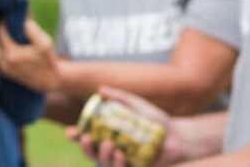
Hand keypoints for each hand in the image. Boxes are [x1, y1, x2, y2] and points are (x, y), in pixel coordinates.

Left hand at [0, 18, 60, 91]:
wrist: (50, 80)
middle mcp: (3, 60)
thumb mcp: (44, 42)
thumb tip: (20, 17)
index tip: (6, 14)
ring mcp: (1, 66)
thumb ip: (31, 28)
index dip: (1, 20)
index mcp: (12, 53)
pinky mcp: (2, 70)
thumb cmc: (48, 60)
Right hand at [66, 86, 187, 166]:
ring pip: (105, 164)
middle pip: (92, 154)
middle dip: (86, 148)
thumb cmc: (157, 121)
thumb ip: (120, 97)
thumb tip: (100, 89)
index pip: (89, 138)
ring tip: (111, 144)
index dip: (77, 137)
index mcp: (111, 135)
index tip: (70, 132)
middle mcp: (115, 150)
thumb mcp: (137, 106)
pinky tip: (121, 155)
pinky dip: (118, 164)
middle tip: (88, 138)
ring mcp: (125, 162)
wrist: (179, 136)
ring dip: (103, 156)